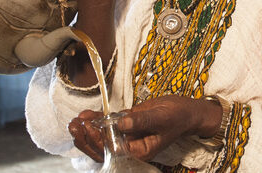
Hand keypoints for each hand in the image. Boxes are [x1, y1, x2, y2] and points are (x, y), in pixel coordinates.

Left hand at [67, 95, 220, 161]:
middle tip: (75, 125)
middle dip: (86, 138)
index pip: (113, 150)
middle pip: (103, 148)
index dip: (99, 141)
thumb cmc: (178, 117)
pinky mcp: (127, 124)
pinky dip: (96, 120)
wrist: (187, 111)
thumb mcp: (161, 117)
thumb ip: (141, 120)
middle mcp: (131, 146)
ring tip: (74, 121)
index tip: (90, 128)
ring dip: (87, 130)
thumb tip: (120, 123)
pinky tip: (85, 114)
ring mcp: (127, 135)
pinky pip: (108, 125)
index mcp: (139, 151)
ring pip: (102, 137)